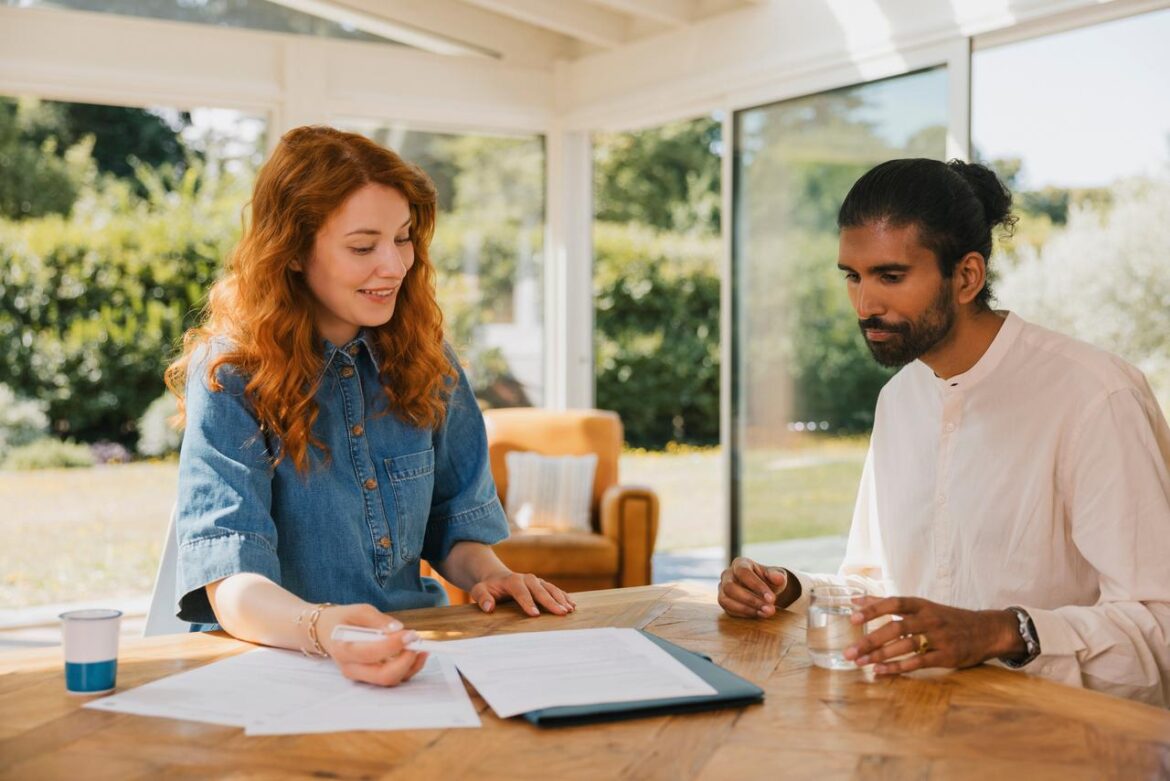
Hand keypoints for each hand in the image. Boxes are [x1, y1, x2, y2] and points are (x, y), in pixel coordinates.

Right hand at [316, 603, 426, 686]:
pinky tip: (417, 653)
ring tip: (421, 647)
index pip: (371, 653)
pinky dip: (408, 668)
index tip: (409, 633)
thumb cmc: (343, 620)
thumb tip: (397, 629)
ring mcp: (361, 676)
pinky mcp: (370, 677)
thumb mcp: (358, 611)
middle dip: (405, 661)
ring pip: (390, 680)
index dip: (393, 645)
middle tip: (416, 643)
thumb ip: (377, 619)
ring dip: (410, 666)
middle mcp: (352, 668)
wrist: (327, 632)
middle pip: (383, 675)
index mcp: (344, 649)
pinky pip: (392, 678)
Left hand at [469, 571, 575, 616]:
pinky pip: (554, 589)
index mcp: (512, 580)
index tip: (535, 615)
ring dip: (561, 598)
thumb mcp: (479, 590)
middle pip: (540, 590)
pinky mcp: (541, 584)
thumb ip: (482, 597)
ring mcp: (536, 581)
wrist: (496, 577)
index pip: (521, 592)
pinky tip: (572, 605)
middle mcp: (527, 579)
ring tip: (570, 610)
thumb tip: (489, 607)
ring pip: (550, 588)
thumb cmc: (488, 587)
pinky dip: (563, 596)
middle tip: (561, 613)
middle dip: (551, 602)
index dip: (528, 603)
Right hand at [718, 557, 793, 617]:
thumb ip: (778, 576)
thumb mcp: (777, 576)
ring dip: (746, 609)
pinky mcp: (723, 601)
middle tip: (769, 609)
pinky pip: (728, 609)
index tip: (771, 599)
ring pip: (725, 600)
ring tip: (764, 613)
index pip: (743, 572)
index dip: (756, 586)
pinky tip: (758, 614)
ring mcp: (723, 588)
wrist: (764, 590)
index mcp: (740, 563)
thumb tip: (778, 578)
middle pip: (730, 587)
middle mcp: (727, 574)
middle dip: (750, 600)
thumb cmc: (769, 580)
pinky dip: (743, 614)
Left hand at [844, 596, 1021, 674]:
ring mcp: (939, 638)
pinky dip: (898, 667)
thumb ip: (890, 605)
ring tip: (860, 662)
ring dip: (880, 655)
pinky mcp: (946, 656)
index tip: (852, 617)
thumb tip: (856, 600)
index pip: (894, 603)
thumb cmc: (947, 618)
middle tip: (850, 651)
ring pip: (905, 646)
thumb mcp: (922, 606)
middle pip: (896, 628)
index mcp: (921, 605)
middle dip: (870, 640)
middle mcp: (929, 619)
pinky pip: (918, 662)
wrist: (986, 630)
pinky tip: (880, 671)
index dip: (873, 609)